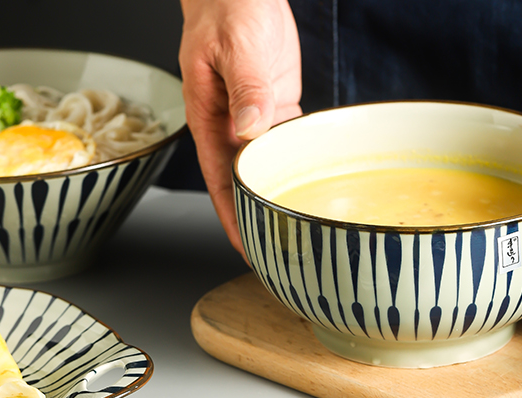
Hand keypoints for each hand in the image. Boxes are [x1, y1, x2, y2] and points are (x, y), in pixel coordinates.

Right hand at [179, 0, 301, 252]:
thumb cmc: (227, 8)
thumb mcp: (235, 48)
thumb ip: (245, 90)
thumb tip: (249, 130)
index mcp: (210, 118)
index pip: (219, 179)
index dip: (231, 216)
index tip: (246, 247)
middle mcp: (229, 125)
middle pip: (243, 182)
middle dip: (257, 217)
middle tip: (280, 249)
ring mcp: (253, 118)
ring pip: (266, 166)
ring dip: (278, 193)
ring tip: (298, 226)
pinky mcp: (275, 106)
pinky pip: (287, 141)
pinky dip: (298, 160)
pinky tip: (312, 181)